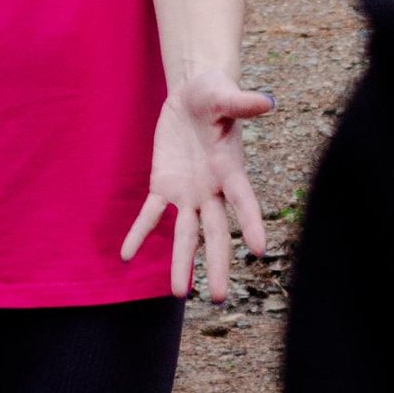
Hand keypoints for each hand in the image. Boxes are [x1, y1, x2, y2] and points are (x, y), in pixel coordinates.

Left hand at [122, 66, 274, 299]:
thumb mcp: (225, 95)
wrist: (193, 94)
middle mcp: (212, 189)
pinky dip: (139, 234)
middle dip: (218, 264)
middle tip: (220, 298)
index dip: (252, 224)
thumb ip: (242, 103)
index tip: (259, 251)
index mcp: (231, 170)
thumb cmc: (215, 94)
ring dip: (182, 262)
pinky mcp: (163, 186)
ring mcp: (188, 192)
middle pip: (217, 233)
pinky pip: (151, 216)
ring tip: (178, 294)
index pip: (244, 202)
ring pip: (186, 234)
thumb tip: (268, 100)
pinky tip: (126, 256)